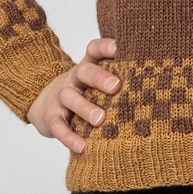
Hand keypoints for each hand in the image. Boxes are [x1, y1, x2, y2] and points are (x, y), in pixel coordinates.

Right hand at [26, 37, 121, 153]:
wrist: (41, 102)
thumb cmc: (81, 91)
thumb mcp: (93, 80)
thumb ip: (115, 76)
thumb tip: (151, 79)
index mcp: (87, 66)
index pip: (93, 50)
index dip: (104, 46)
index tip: (118, 47)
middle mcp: (73, 79)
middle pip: (84, 71)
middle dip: (99, 78)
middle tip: (116, 86)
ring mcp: (60, 98)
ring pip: (69, 97)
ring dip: (85, 108)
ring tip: (101, 120)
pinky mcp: (51, 118)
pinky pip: (59, 127)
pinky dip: (70, 137)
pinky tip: (83, 146)